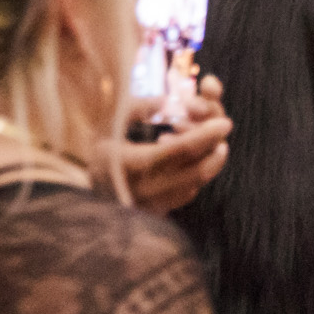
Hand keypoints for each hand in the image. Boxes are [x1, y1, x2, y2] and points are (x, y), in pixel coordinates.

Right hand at [111, 75, 231, 212]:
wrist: (87, 193)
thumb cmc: (99, 150)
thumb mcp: (109, 123)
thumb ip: (137, 109)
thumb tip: (167, 102)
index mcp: (131, 164)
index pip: (179, 150)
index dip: (204, 135)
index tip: (225, 123)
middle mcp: (147, 189)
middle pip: (197, 170)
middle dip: (215, 147)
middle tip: (222, 128)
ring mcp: (157, 204)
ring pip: (197, 182)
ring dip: (208, 159)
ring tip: (205, 139)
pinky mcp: (163, 211)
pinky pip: (189, 190)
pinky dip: (197, 171)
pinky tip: (191, 156)